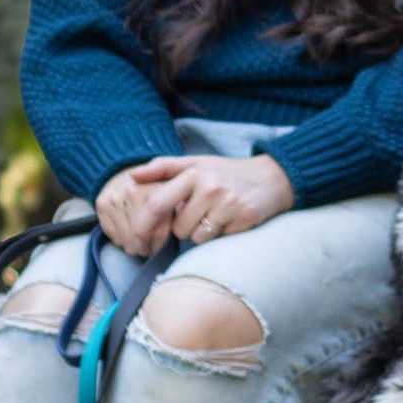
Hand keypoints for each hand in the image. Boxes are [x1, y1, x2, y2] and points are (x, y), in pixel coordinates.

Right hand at [95, 163, 188, 257]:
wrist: (128, 171)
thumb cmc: (157, 190)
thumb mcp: (177, 194)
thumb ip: (183, 211)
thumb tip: (181, 232)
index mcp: (157, 188)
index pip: (158, 231)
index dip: (159, 244)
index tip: (162, 246)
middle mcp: (134, 191)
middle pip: (140, 237)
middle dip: (146, 247)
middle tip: (150, 247)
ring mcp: (116, 197)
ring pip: (126, 240)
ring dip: (134, 246)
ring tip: (140, 241)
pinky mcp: (102, 203)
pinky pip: (113, 235)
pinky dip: (121, 239)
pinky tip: (127, 232)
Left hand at [131, 152, 293, 245]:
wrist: (270, 178)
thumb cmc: (226, 173)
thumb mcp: (195, 163)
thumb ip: (162, 167)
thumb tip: (131, 176)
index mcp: (193, 173)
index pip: (158, 204)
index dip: (143, 225)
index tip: (137, 239)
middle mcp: (209, 187)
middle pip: (178, 228)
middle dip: (182, 228)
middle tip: (195, 216)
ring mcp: (227, 203)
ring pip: (197, 237)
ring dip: (201, 233)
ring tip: (214, 216)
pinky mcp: (243, 218)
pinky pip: (217, 240)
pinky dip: (219, 235)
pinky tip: (229, 220)